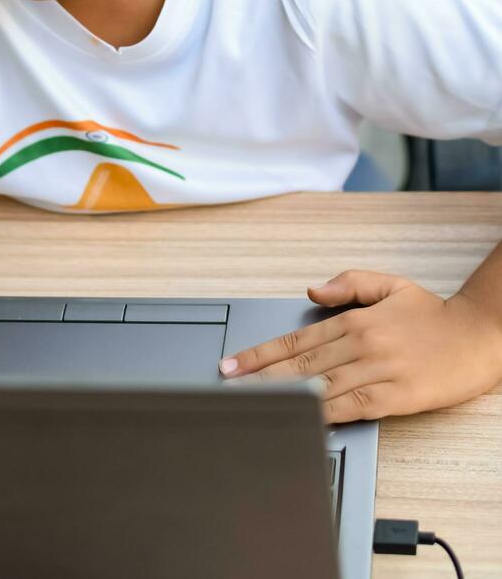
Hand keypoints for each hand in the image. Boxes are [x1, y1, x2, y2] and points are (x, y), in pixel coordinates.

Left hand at [218, 270, 501, 422]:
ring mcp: (378, 371)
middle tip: (226, 388)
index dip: (259, 354)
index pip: (296, 340)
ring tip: (250, 404)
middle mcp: (362, 344)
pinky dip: (325, 414)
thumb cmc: (431, 314)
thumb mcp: (389, 285)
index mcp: (356, 319)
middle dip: (258, 378)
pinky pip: (353, 407)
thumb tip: (313, 291)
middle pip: (300, 365)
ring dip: (282, 396)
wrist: (478, 336)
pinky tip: (301, 418)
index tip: (231, 365)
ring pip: (320, 386)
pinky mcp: (396, 397)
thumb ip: (349, 284)